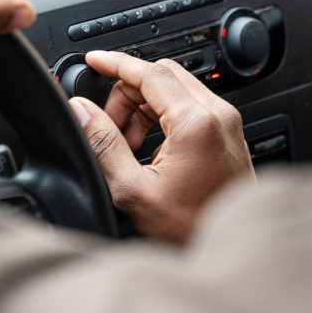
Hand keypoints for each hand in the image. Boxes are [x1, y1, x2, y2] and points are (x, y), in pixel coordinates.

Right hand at [68, 51, 255, 244]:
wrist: (230, 252)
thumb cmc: (193, 228)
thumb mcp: (134, 189)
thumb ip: (103, 144)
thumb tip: (82, 111)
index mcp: (196, 122)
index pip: (150, 72)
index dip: (116, 63)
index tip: (95, 60)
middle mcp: (218, 115)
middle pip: (163, 76)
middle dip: (127, 93)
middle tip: (107, 125)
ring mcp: (227, 124)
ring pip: (176, 89)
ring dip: (144, 106)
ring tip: (127, 144)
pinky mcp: (229, 135)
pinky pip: (191, 106)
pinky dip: (163, 116)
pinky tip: (148, 149)